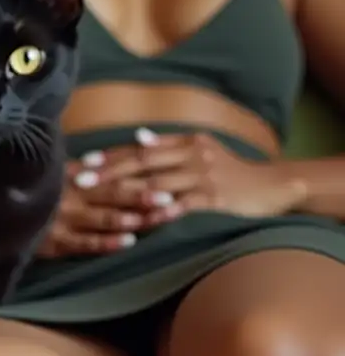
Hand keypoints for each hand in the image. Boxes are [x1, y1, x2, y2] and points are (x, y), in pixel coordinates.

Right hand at [37, 150, 180, 257]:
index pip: (109, 176)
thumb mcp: (48, 174)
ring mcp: (62, 219)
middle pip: (112, 195)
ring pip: (104, 218)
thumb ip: (74, 169)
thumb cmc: (26, 192)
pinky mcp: (53, 242)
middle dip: (143, 197)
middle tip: (170, 197)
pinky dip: (107, 242)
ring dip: (133, 218)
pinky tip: (128, 242)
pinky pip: (84, 243)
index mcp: (69, 177)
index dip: (136, 177)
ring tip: (158, 218)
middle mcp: (68, 195)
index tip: (163, 175)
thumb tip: (101, 160)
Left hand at [69, 128, 306, 218]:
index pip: (140, 148)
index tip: (84, 162)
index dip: (111, 155)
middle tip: (81, 181)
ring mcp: (204, 176)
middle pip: (143, 161)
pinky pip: (184, 205)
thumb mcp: (202, 150)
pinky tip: (143, 218)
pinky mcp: (216, 198)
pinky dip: (163, 211)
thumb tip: (137, 137)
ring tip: (102, 200)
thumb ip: (170, 145)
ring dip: (127, 192)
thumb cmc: (231, 170)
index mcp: (186, 142)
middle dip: (109, 172)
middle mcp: (193, 154)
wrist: (274, 185)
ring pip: (158, 183)